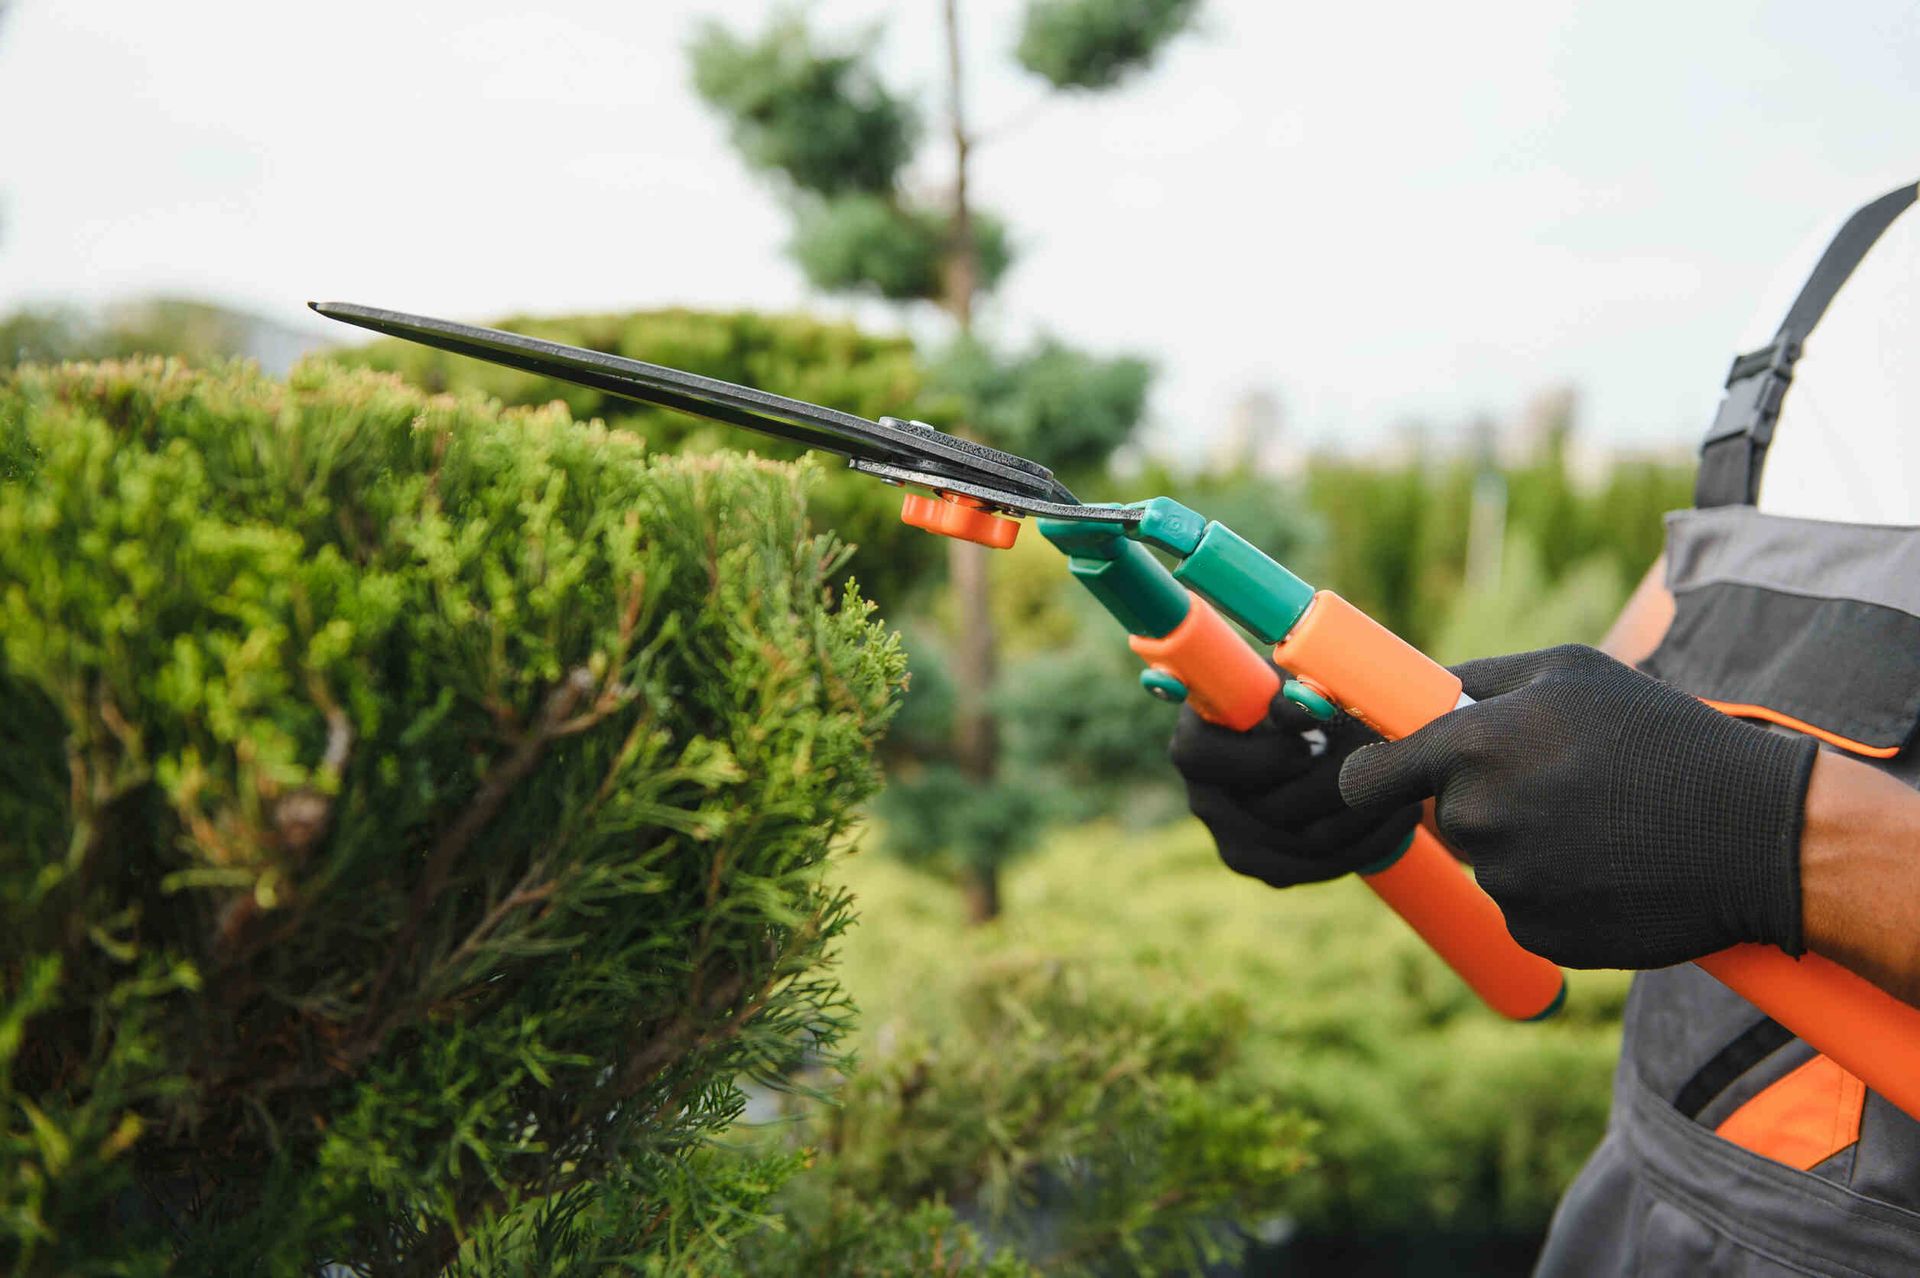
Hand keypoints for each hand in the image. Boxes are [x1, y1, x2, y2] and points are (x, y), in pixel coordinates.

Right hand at [1170, 686, 1420, 888]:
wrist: (1309, 737)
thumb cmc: (1295, 698)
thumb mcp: (1291, 683)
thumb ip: (1292, 692)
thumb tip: (1301, 709)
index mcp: (1193, 742)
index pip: (1200, 758)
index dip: (1257, 757)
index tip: (1307, 745)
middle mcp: (1203, 796)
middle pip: (1263, 812)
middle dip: (1333, 787)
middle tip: (1382, 762)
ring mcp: (1231, 839)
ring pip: (1301, 844)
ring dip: (1363, 817)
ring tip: (1406, 785)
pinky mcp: (1266, 866)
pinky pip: (1317, 867)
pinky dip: (1366, 844)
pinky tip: (1401, 815)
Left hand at [1339, 645, 1816, 968]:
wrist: (1754, 832)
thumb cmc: (1661, 736)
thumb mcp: (1571, 673)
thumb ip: (1478, 679)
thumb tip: (1417, 692)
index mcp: (1472, 747)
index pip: (1370, 776)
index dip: (1373, 777)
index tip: (1381, 779)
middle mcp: (1478, 818)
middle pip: (1444, 818)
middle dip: (1485, 802)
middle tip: (1561, 785)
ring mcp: (1507, 884)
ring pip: (1488, 864)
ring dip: (1526, 848)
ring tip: (1602, 825)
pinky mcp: (1540, 934)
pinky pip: (1523, 909)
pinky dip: (1556, 894)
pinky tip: (1611, 869)